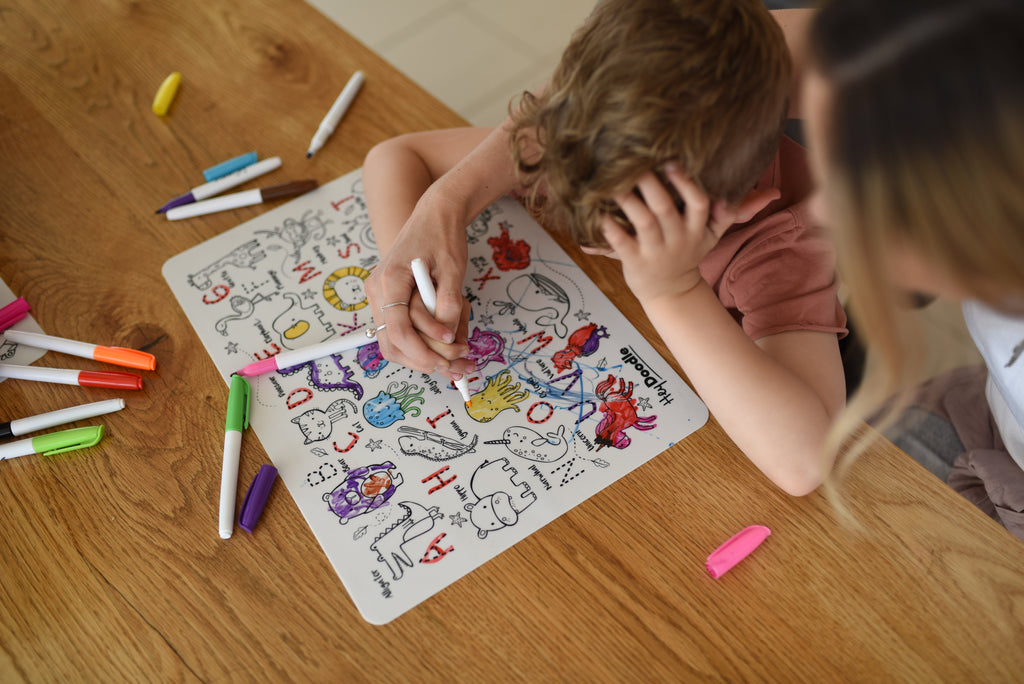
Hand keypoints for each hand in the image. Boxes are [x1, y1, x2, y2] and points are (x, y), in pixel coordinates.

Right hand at [365, 200, 474, 376]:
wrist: (434, 215)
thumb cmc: (442, 236)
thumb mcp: (452, 270)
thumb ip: (448, 305)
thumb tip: (448, 340)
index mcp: (390, 280)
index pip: (399, 331)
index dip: (425, 350)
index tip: (451, 356)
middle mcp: (378, 291)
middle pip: (394, 344)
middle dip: (426, 360)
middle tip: (458, 366)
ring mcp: (381, 297)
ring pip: (396, 343)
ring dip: (426, 355)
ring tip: (459, 355)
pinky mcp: (390, 300)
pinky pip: (403, 331)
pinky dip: (424, 342)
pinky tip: (450, 340)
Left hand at [600, 164, 778, 303]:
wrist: (670, 291)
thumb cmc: (689, 251)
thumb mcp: (715, 233)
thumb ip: (737, 210)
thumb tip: (773, 193)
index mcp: (698, 227)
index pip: (700, 203)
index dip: (688, 184)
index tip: (674, 162)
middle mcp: (678, 238)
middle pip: (666, 208)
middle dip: (652, 184)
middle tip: (636, 161)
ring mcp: (656, 250)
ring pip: (643, 222)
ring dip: (628, 201)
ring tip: (613, 181)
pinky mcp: (634, 261)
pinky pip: (621, 243)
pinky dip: (608, 227)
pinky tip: (596, 212)